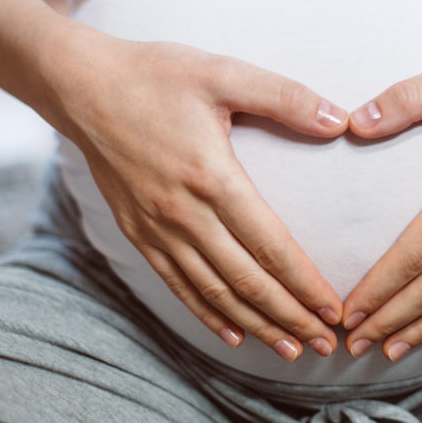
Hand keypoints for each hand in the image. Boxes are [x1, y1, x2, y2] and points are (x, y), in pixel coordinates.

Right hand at [60, 39, 347, 360]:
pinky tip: (230, 333)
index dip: (305, 283)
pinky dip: (205, 313)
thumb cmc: (155, 74)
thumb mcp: (224, 73)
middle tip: (324, 344)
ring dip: (254, 324)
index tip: (335, 310)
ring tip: (289, 349)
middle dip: (289, 317)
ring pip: (213, 291)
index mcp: (211, 177)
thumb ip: (286, 98)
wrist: (79, 85)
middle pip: (246, 281)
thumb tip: (341, 121)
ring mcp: (155, 228)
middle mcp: (182, 213)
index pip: (270, 246)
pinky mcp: (136, 232)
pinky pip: (176, 283)